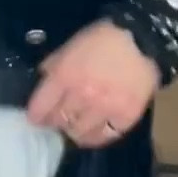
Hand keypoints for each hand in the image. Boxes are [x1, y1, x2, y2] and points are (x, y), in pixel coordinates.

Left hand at [26, 20, 159, 146]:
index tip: (36, 119)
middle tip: (59, 118)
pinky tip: (94, 129)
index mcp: (65, 76)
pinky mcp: (125, 118)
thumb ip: (54, 65)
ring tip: (77, 124)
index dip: (36, 116)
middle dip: (55, 121)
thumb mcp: (70, 45)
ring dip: (74, 130)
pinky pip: (104, 137)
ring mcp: (105, 109)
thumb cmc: (103, 38)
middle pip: (59, 121)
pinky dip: (96, 136)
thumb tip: (44, 81)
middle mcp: (82, 96)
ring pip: (79, 133)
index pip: (40, 107)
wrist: (142, 40)